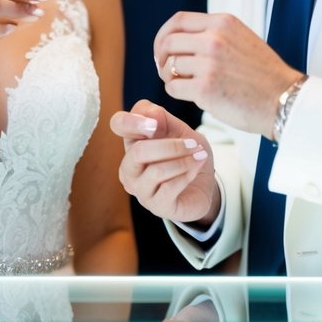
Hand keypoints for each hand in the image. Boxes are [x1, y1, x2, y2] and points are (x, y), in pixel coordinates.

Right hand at [110, 100, 218, 226]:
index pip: (118, 124)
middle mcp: (129, 167)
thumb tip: (151, 115)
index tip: (156, 124)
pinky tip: (197, 167)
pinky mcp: (157, 206)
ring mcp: (140, 190)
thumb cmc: (186, 154)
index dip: (133, 121)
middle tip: (193, 143)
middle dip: (171, 146)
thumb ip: (162, 118)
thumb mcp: (178, 129)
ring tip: (199, 155)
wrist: (204, 184)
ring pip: (156, 171)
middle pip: (138, 151)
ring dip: (184, 160)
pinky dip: (188, 173)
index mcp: (132, 143)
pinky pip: (170, 187)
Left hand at [154, 12, 301, 136]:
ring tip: (185, 85)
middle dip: (161, 57)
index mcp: (223, 23)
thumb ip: (214, 34)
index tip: (162, 49)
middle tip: (165, 70)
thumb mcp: (242, 39)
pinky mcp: (205, 88)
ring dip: (170, 77)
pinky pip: (173, 87)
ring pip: (169, 66)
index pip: (178, 20)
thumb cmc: (263, 75)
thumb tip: (180, 39)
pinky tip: (191, 95)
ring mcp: (209, 63)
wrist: (285, 101)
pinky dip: (176, 92)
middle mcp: (214, 38)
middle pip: (168, 42)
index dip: (164, 35)